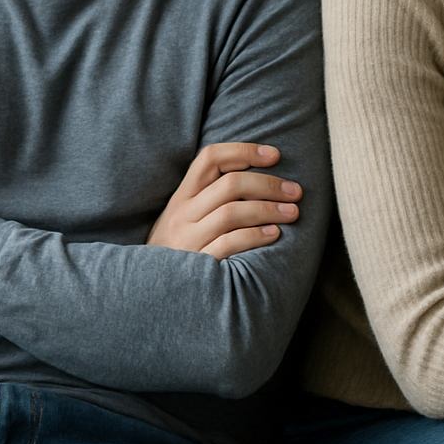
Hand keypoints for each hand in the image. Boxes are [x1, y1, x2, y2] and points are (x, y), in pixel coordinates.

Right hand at [146, 143, 300, 261]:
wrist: (148, 292)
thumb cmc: (178, 249)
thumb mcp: (184, 218)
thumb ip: (209, 197)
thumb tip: (258, 175)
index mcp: (182, 196)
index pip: (210, 158)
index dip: (243, 151)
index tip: (275, 155)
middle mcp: (182, 214)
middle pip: (229, 185)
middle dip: (268, 184)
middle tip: (296, 191)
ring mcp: (188, 240)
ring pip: (231, 213)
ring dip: (268, 209)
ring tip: (293, 212)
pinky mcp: (196, 265)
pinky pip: (229, 244)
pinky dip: (255, 236)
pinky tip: (274, 234)